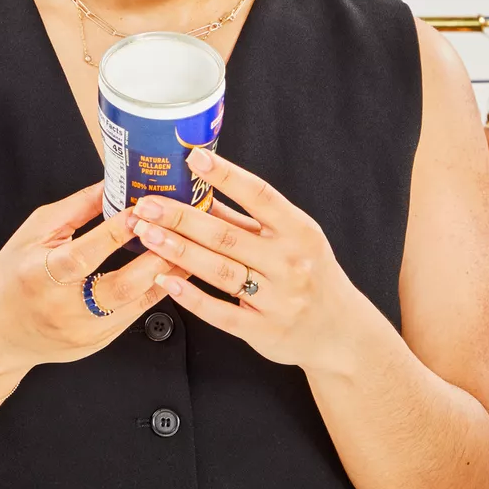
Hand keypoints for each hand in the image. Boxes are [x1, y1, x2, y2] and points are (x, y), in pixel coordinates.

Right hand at [0, 181, 188, 383]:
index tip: (141, 211)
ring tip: (188, 251)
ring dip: (166, 275)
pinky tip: (173, 272)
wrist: (1, 332)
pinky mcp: (99, 342)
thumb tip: (112, 183)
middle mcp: (63, 307)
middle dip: (154, 258)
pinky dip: (157, 291)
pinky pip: (136, 315)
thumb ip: (76, 209)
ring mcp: (84, 330)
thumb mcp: (34, 233)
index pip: (83, 255)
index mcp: (40, 275)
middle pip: (118, 287)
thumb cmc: (15, 277)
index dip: (115, 233)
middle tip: (178, 232)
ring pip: (135, 305)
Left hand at [128, 148, 367, 370]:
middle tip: (147, 205)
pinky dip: (192, 296)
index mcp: (298, 231)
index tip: (194, 157)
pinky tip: (166, 281)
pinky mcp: (264, 330)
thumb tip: (201, 193)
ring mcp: (278, 298)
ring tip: (147, 235)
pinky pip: (221, 312)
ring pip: (220, 270)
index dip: (226, 175)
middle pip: (227, 235)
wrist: (341, 331)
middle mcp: (290, 262)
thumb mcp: (291, 239)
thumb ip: (246, 220)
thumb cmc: (311, 275)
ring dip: (179, 251)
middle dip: (181, 218)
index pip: (259, 195)